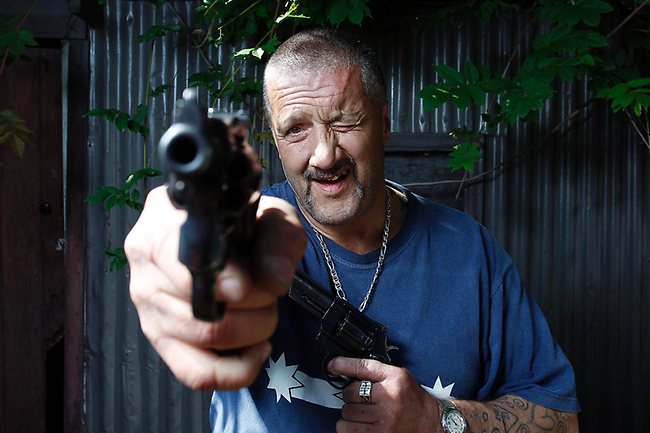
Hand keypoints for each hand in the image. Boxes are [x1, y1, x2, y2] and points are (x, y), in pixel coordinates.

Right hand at [124, 186, 305, 390]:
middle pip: (199, 308)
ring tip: (265, 311)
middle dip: (253, 305)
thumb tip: (273, 282)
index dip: (217, 279)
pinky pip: (196, 373)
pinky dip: (236, 370)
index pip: (178, 260)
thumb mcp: (272, 217)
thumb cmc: (246, 226)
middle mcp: (145, 268)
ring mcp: (148, 309)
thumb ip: (278, 242)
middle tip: (269, 291)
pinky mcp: (162, 342)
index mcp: (160, 225)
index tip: (245, 286)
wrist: (230, 240)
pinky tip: (257, 348)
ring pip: (203, 339)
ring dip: (252, 331)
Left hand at [329, 357, 440, 432]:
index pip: (362, 368)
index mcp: (394, 380)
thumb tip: (342, 367)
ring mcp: (383, 422)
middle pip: (349, 394)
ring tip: (363, 413)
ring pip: (346, 414)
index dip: (343, 365)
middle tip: (362, 399)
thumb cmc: (411, 397)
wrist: (429, 423)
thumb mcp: (398, 375)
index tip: (332, 365)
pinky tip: (359, 425)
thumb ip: (374, 370)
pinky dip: (348, 428)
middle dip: (351, 397)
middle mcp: (389, 400)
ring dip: (349, 414)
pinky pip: (347, 431)